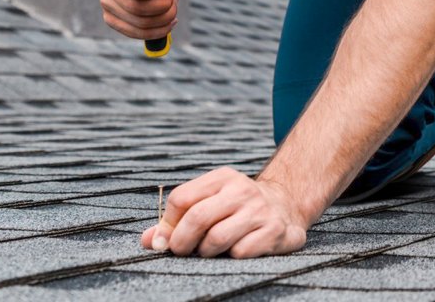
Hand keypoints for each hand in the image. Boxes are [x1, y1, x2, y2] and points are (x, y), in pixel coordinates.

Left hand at [141, 168, 308, 257]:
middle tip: (182, 252)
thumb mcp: (211, 202)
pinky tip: (236, 250)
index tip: (168, 239)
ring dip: (206, 252)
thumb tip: (148, 240)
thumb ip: (178, 220)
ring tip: (209, 251)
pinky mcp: (274, 230)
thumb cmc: (237, 208)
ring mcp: (259, 210)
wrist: (286, 206)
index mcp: (222, 178)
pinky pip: (240, 252)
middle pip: (197, 218)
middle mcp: (241, 190)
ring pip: (216, 239)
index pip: (181, 198)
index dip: (168, 225)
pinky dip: (231, 257)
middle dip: (181, 243)